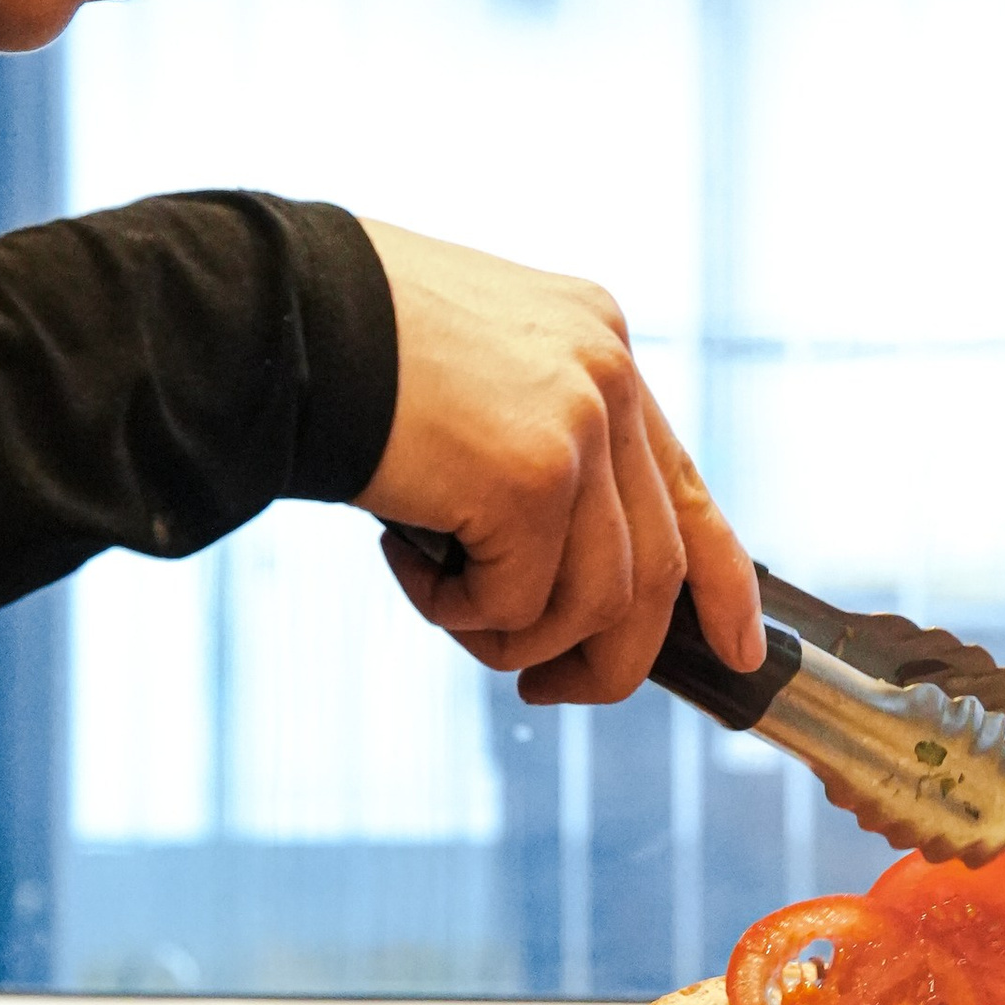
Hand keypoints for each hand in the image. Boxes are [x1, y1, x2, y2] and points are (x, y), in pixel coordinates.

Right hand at [359, 221, 762, 703]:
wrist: (268, 314)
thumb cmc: (338, 350)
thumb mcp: (465, 382)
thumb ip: (528, 448)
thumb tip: (553, 577)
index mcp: (598, 343)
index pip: (686, 485)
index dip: (721, 582)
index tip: (737, 649)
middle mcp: (607, 374)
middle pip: (655, 566)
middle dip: (609, 656)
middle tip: (546, 690)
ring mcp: (578, 422)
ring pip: (594, 601)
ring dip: (512, 636)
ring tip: (442, 602)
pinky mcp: (531, 475)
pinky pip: (519, 604)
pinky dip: (458, 611)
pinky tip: (404, 558)